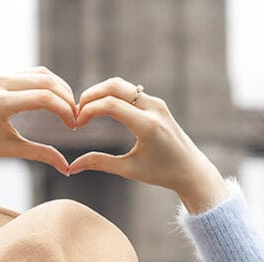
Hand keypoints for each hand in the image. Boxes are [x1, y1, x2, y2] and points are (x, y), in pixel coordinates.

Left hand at [0, 67, 76, 174]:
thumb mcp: (11, 150)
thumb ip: (41, 154)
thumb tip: (67, 168)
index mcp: (0, 103)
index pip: (43, 98)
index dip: (64, 110)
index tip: (73, 125)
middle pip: (46, 82)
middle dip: (66, 99)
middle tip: (76, 117)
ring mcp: (0, 76)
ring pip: (41, 74)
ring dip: (60, 89)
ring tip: (68, 109)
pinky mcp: (2, 75)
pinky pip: (32, 74)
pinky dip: (48, 84)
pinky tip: (56, 100)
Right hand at [69, 77, 229, 212]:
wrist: (191, 169)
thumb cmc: (161, 173)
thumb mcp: (129, 170)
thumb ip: (100, 163)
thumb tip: (71, 167)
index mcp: (147, 126)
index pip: (111, 105)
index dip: (88, 110)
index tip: (76, 124)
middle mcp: (154, 109)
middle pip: (115, 86)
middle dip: (91, 95)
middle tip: (76, 111)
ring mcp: (157, 103)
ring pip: (122, 85)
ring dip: (101, 93)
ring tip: (86, 110)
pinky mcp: (157, 104)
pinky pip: (130, 92)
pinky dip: (112, 96)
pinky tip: (101, 110)